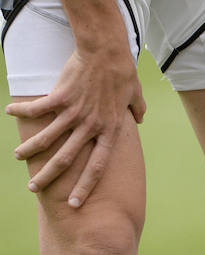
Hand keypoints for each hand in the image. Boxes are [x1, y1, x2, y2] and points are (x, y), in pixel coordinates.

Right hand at [6, 44, 144, 207]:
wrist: (106, 52)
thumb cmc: (123, 72)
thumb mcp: (136, 96)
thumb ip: (138, 111)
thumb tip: (141, 119)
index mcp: (110, 131)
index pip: (98, 167)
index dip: (85, 186)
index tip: (75, 203)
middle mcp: (92, 126)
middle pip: (68, 159)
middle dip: (50, 176)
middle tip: (35, 189)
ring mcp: (75, 112)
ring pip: (49, 138)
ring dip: (31, 150)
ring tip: (18, 158)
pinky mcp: (61, 97)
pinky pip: (38, 109)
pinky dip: (23, 111)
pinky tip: (9, 113)